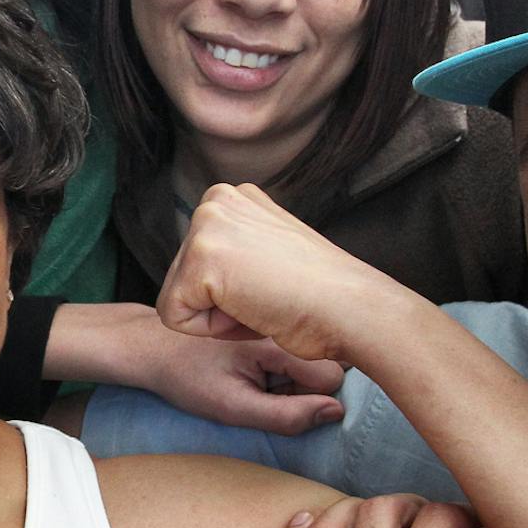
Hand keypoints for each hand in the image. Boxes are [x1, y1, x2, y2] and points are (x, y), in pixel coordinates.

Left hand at [139, 322, 344, 434]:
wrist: (152, 345)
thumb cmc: (188, 377)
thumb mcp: (233, 407)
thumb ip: (286, 415)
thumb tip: (336, 412)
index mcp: (276, 340)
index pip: (333, 377)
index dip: (312, 399)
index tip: (277, 402)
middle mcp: (283, 322)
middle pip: (329, 364)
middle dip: (305, 387)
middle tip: (264, 390)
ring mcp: (278, 319)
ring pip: (315, 357)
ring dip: (293, 376)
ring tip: (253, 376)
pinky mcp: (270, 322)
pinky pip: (299, 348)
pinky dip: (283, 365)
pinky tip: (252, 367)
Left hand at [156, 183, 406, 361]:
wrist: (352, 309)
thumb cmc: (321, 295)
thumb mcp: (270, 250)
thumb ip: (240, 247)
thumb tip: (218, 263)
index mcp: (232, 196)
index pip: (194, 263)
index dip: (228, 292)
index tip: (271, 286)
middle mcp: (215, 200)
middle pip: (180, 279)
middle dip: (219, 304)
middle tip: (269, 297)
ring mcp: (207, 225)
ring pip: (177, 299)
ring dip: (218, 317)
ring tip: (264, 301)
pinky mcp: (201, 258)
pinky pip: (175, 316)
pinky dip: (213, 330)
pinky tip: (254, 309)